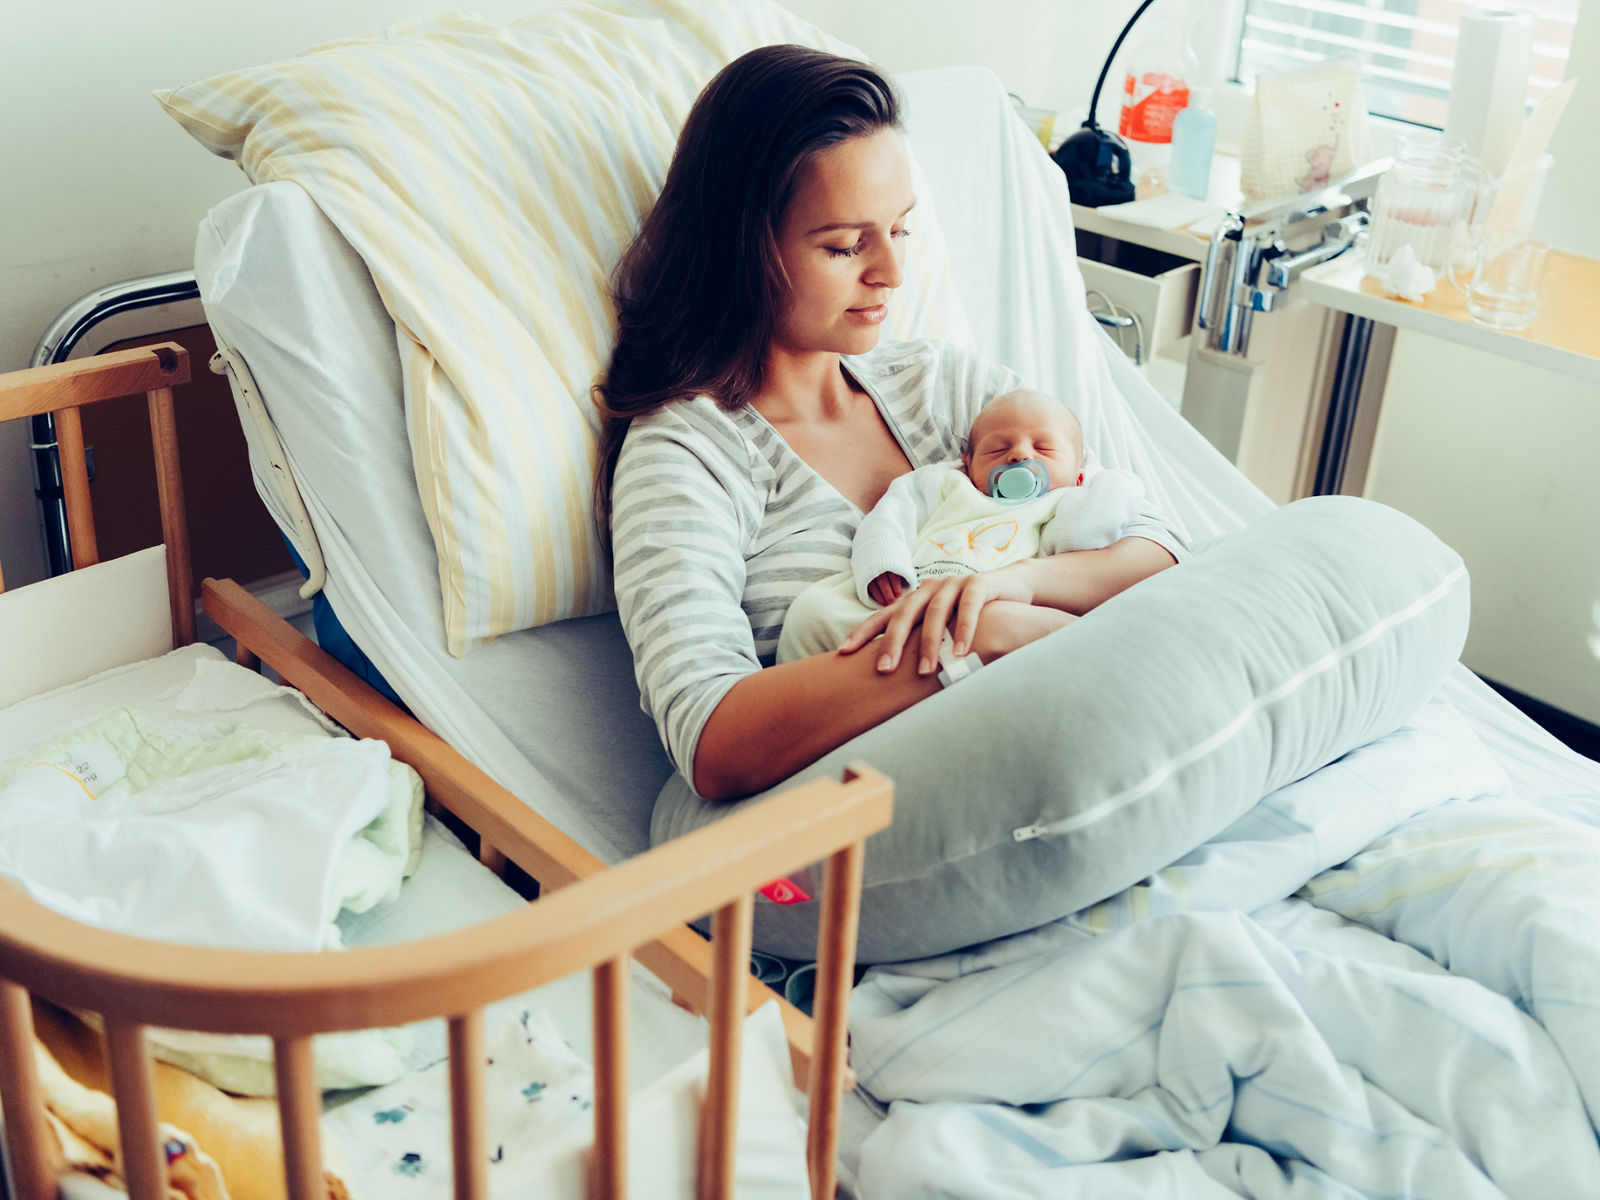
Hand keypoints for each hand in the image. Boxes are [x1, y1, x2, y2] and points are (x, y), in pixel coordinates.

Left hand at [838, 562, 1038, 676]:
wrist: (1011, 587)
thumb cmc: (971, 616)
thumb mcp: (943, 628)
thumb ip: (921, 644)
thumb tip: (894, 679)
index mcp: (914, 600)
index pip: (883, 617)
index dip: (862, 633)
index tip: (843, 653)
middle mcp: (928, 589)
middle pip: (903, 615)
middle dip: (891, 643)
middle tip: (883, 670)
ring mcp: (952, 583)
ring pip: (934, 613)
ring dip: (929, 644)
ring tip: (924, 672)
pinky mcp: (978, 583)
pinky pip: (968, 606)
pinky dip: (963, 629)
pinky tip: (960, 651)